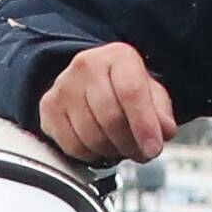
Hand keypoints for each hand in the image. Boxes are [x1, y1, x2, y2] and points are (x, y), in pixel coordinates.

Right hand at [36, 42, 178, 165]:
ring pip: (91, 136)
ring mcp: (63, 86)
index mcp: (118, 56)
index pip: (131, 93)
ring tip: (120, 147)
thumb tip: (163, 132)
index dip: (144, 126)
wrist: (91, 83)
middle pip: (110, 118)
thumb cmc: (125, 90)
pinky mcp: (48, 107)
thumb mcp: (152, 96)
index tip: (153, 149)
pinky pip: (72, 146)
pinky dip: (91, 155)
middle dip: (129, 144)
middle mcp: (86, 65)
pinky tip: (99, 146)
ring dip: (111, 151)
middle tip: (139, 153)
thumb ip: (161, 114)